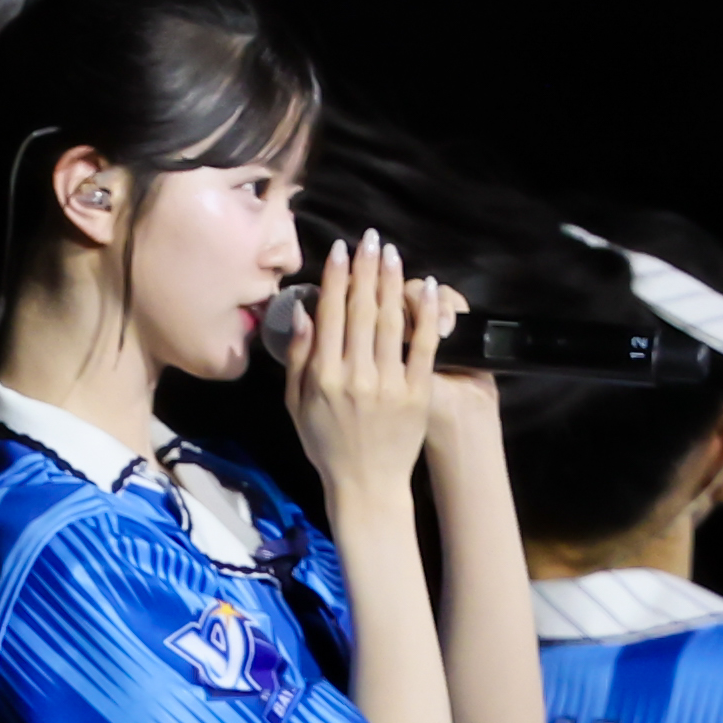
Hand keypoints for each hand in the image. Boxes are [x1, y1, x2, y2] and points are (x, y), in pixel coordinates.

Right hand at [278, 233, 454, 502]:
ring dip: (392, 282)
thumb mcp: (295, 404)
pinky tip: (427, 288)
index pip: (330, 314)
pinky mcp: (418, 391)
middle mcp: (356, 375)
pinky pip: (424, 345)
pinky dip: (426, 314)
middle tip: (370, 239)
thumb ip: (298, 358)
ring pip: (391, 321)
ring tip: (392, 254)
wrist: (366, 484)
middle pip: (361, 310)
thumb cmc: (325, 444)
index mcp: (323, 376)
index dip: (335, 277)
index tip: (339, 249)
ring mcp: (390, 383)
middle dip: (366, 269)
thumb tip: (303, 314)